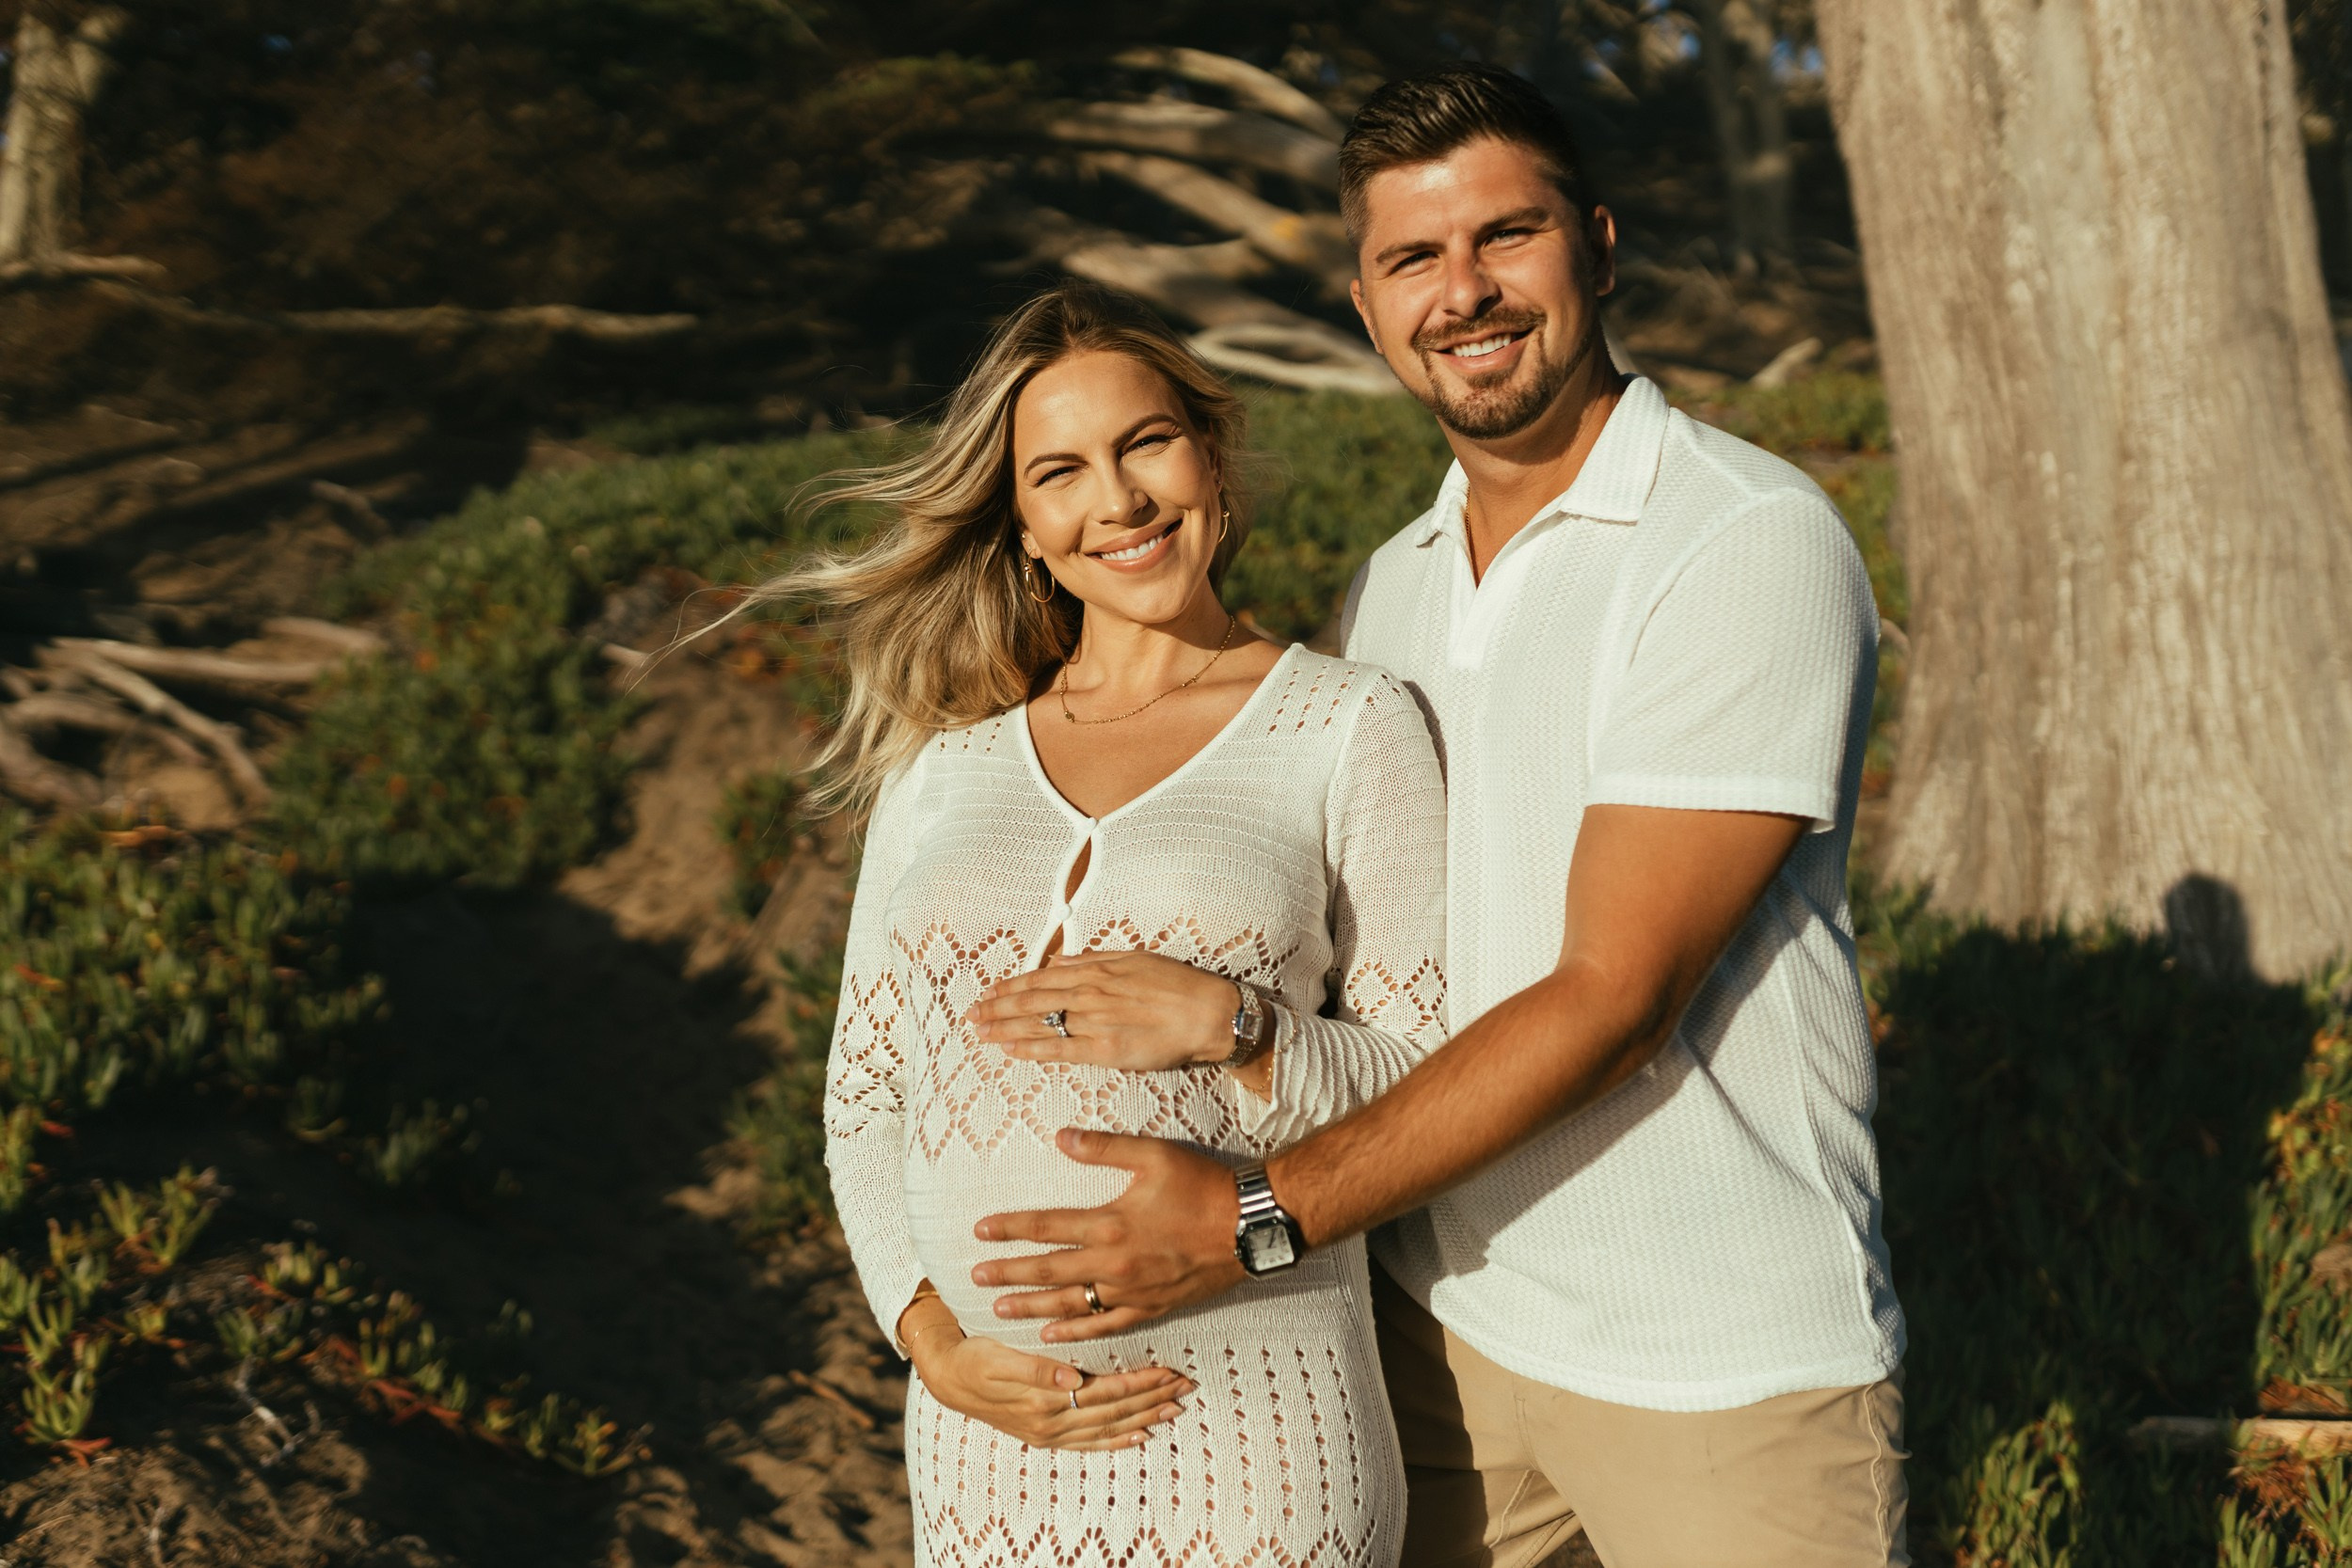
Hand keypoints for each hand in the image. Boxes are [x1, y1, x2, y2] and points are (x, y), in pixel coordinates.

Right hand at [911, 1326, 1194, 1451]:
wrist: (948, 1378)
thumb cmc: (975, 1358)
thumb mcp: (998, 1357)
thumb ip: (1035, 1368)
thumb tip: (1071, 1377)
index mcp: (1045, 1399)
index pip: (1106, 1391)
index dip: (1140, 1383)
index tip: (1170, 1370)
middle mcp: (1052, 1421)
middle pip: (1114, 1411)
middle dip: (1152, 1399)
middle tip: (1185, 1385)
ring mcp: (1050, 1433)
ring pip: (1107, 1428)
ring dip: (1143, 1418)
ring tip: (1174, 1408)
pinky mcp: (1046, 1435)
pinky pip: (1089, 1442)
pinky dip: (1117, 1440)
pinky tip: (1140, 1435)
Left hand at [966, 951, 1237, 1071]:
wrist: (1208, 1013)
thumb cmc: (1177, 985)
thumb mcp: (1133, 958)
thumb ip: (1093, 959)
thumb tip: (1060, 961)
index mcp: (1096, 969)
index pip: (1041, 978)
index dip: (1011, 986)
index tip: (988, 992)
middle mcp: (1088, 993)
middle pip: (1031, 1000)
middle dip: (997, 1007)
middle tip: (971, 1014)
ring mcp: (1093, 1021)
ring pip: (1038, 1023)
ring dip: (1004, 1027)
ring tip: (980, 1032)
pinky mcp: (1103, 1049)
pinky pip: (1058, 1050)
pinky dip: (1030, 1049)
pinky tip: (1009, 1050)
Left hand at [973, 1130, 1245, 1342]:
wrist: (1250, 1226)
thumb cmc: (1203, 1185)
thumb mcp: (1154, 1154)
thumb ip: (1104, 1147)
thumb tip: (1060, 1138)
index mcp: (1112, 1224)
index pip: (1047, 1228)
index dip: (1010, 1229)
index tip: (979, 1231)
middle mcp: (1115, 1264)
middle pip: (1049, 1272)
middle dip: (1009, 1274)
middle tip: (974, 1277)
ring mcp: (1133, 1291)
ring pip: (1071, 1305)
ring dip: (1032, 1307)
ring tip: (1000, 1309)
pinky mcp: (1152, 1307)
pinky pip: (1106, 1326)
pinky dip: (1076, 1331)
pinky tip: (1052, 1333)